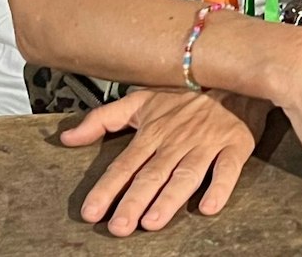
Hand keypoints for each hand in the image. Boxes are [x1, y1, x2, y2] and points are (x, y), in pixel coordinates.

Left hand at [60, 87, 270, 236]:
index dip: (107, 188)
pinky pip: (227, 169)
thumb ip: (103, 119)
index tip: (91, 211)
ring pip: (185, 174)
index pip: (125, 164)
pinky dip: (220, 187)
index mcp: (153, 131)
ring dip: (169, 198)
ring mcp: (206, 143)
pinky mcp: (235, 146)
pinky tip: (209, 207)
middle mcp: (177, 139)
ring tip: (152, 221)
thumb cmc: (185, 94)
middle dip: (134, 201)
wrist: (232, 75)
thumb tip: (66, 137)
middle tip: (119, 226)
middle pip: (152, 174)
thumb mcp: (141, 99)